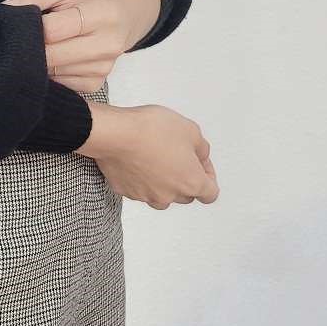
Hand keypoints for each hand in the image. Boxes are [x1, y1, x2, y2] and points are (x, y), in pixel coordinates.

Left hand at [0, 0, 149, 93]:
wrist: (126, 16)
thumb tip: (4, 10)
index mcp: (101, 13)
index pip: (52, 30)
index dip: (29, 28)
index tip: (16, 25)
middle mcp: (107, 44)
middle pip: (51, 56)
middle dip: (27, 49)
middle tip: (14, 41)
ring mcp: (103, 68)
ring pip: (52, 74)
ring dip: (36, 63)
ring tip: (33, 48)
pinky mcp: (96, 85)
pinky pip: (60, 85)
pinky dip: (48, 75)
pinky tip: (49, 60)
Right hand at [76, 102, 218, 208]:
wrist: (116, 134)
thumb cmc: (151, 130)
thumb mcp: (190, 129)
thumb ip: (201, 147)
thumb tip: (200, 155)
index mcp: (191, 182)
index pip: (210, 194)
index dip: (208, 177)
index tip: (200, 165)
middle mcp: (170, 195)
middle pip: (186, 196)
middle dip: (184, 178)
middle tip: (176, 156)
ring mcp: (147, 196)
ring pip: (161, 196)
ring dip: (162, 183)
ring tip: (154, 159)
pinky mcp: (126, 191)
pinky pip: (138, 189)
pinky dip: (139, 179)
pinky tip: (136, 160)